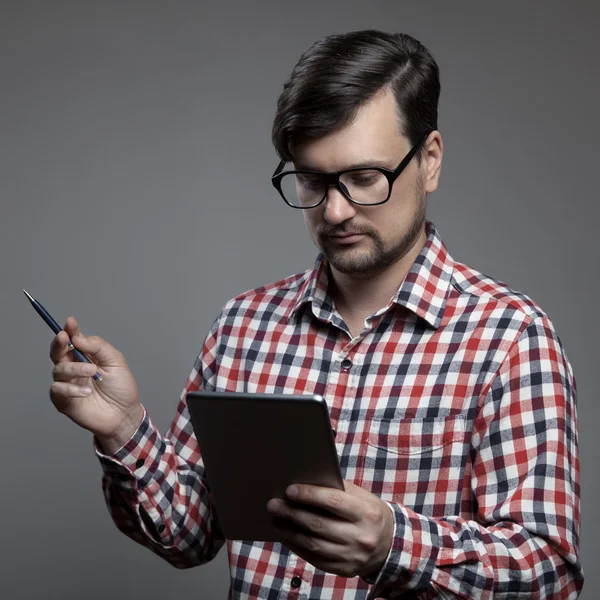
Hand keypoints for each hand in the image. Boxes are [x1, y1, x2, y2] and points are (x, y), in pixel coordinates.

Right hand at [49, 316, 142, 451]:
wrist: (124, 414)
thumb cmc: (121, 387)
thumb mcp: (116, 361)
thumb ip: (98, 347)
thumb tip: (79, 337)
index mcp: (86, 356)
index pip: (73, 340)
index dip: (70, 330)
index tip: (70, 322)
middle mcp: (74, 367)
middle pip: (58, 352)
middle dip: (60, 343)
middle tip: (65, 338)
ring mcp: (68, 383)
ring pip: (58, 369)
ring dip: (74, 368)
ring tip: (92, 372)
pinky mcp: (63, 400)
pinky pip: (57, 389)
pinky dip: (71, 389)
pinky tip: (86, 392)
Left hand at [266, 481, 393, 578]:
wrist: (390, 544)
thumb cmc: (368, 512)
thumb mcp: (361, 496)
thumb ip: (337, 489)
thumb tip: (305, 483)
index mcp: (366, 513)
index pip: (333, 502)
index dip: (310, 495)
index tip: (290, 490)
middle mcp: (360, 536)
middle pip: (319, 525)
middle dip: (292, 514)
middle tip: (273, 504)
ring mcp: (352, 556)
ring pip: (314, 545)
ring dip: (290, 532)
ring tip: (275, 520)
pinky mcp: (344, 570)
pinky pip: (315, 559)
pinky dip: (298, 547)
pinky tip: (287, 536)